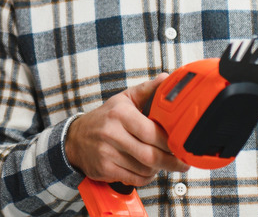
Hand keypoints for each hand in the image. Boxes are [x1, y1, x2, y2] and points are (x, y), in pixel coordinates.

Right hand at [65, 73, 189, 185]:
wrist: (75, 138)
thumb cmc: (105, 117)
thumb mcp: (124, 99)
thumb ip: (147, 90)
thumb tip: (167, 78)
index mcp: (120, 114)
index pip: (151, 132)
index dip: (170, 142)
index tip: (181, 144)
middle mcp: (112, 133)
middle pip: (150, 155)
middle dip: (170, 161)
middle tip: (182, 162)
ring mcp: (107, 153)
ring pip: (144, 169)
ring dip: (158, 169)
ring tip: (164, 163)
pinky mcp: (104, 169)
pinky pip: (134, 179)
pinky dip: (146, 177)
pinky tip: (148, 170)